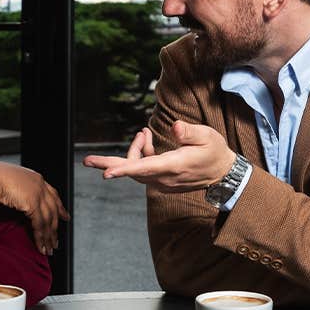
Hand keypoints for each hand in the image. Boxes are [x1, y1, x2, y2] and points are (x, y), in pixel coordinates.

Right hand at [0, 161, 70, 254]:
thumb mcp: (9, 182)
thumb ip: (17, 190)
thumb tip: (15, 200)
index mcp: (35, 177)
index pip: (53, 194)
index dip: (60, 207)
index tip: (65, 217)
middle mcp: (40, 184)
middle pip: (53, 210)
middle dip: (56, 227)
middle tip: (56, 240)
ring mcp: (38, 194)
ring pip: (48, 220)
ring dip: (49, 237)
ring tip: (49, 249)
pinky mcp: (33, 204)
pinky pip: (40, 225)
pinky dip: (41, 238)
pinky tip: (41, 246)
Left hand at [82, 122, 236, 191]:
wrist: (223, 175)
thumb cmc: (215, 152)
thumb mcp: (207, 137)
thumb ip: (189, 132)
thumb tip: (174, 126)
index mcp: (174, 166)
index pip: (144, 168)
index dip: (123, 170)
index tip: (106, 173)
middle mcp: (164, 178)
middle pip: (131, 172)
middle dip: (109, 165)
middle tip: (87, 160)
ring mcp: (162, 182)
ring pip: (136, 168)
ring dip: (134, 151)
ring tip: (143, 133)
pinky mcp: (162, 182)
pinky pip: (143, 170)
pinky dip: (141, 155)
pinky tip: (147, 139)